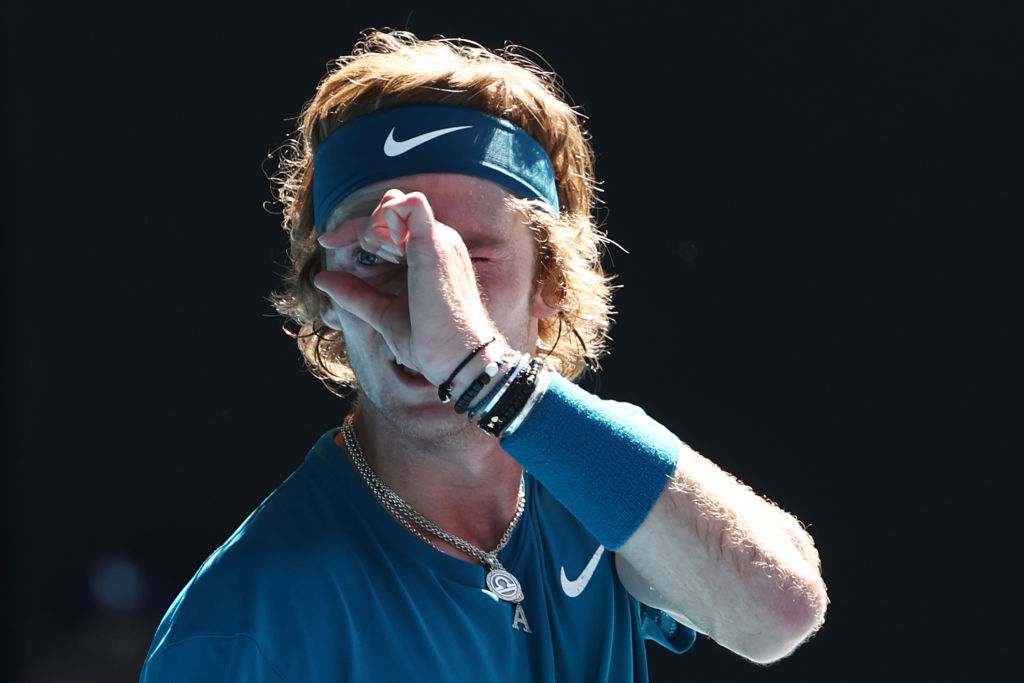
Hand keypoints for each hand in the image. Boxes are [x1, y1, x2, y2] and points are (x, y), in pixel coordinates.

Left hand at [314, 189, 499, 385]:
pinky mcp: (435, 242)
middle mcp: (437, 240)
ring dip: (371, 228)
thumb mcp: (382, 313)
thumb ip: (356, 294)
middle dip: (357, 226)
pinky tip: (383, 245)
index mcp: (429, 254)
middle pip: (389, 208)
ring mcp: (438, 239)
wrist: (455, 357)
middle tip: (334, 244)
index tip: (327, 241)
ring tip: (375, 257)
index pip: (391, 222)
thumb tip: (322, 278)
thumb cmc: (429, 340)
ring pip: (394, 203)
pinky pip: (409, 204)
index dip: (355, 228)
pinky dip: (388, 216)